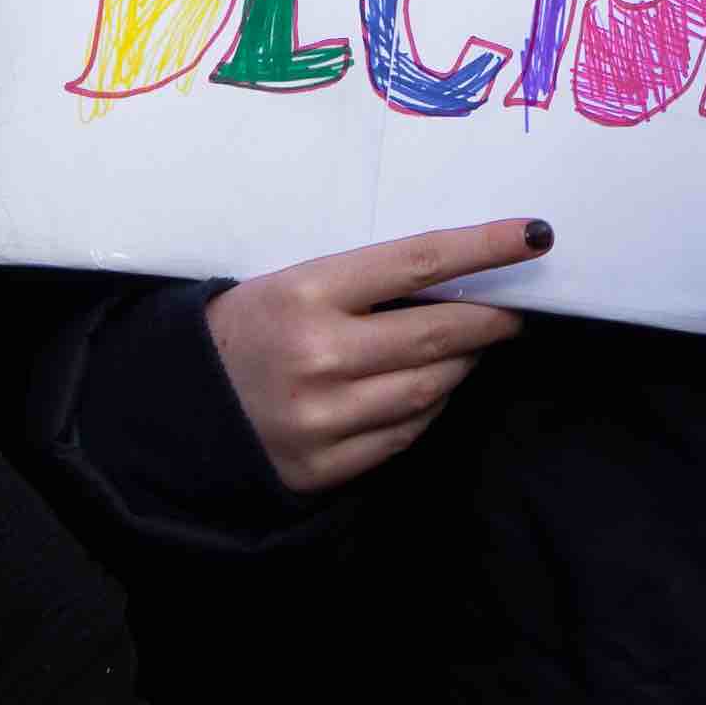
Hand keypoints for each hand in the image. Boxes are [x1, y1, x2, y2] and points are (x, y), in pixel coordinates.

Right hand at [205, 218, 542, 493]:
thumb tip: (454, 281)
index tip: (532, 237)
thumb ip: (362, 284)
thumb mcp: (288, 283)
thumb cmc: (242, 328)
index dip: (484, 248)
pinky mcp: (322, 467)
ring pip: (429, 389)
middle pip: (436, 333)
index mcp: (305, 292)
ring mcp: (322, 418)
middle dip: (489, 321)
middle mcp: (318, 355)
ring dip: (461, 365)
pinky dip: (428, 410)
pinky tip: (429, 391)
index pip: (417, 262)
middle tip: (512, 312)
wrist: (173, 408)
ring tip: (468, 349)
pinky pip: (403, 435)